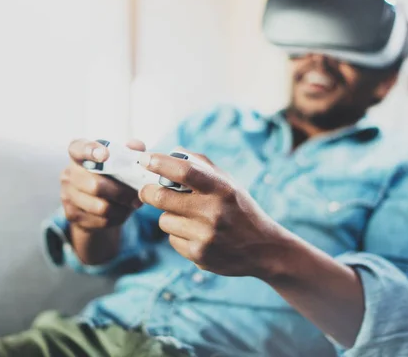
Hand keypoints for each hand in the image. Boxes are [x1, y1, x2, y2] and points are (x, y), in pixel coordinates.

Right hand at [60, 139, 144, 231]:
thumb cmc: (110, 176)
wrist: (97, 205)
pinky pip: (100, 220)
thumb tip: (137, 146)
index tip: (106, 154)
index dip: (90, 151)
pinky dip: (116, 218)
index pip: (78, 149)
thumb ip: (130, 152)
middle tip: (138, 194)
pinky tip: (121, 212)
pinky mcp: (72, 214)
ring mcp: (67, 195)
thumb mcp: (121, 162)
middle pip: (95, 185)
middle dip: (121, 192)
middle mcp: (69, 173)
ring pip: (100, 207)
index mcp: (78, 153)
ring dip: (121, 207)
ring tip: (132, 204)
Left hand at [137, 150, 288, 277]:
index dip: (160, 163)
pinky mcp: (199, 255)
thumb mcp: (229, 183)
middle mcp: (213, 212)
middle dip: (148, 192)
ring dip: (169, 216)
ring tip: (188, 217)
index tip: (144, 159)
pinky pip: (172, 239)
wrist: (263, 249)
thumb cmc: (240, 209)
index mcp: (221, 189)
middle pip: (162, 197)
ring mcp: (205, 236)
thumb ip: (202, 165)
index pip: (185, 171)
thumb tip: (172, 152)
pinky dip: (178, 235)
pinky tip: (196, 235)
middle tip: (146, 190)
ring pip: (164, 220)